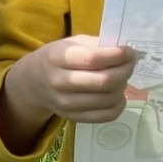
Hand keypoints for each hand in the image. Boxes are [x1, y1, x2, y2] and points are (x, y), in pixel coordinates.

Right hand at [4, 36, 138, 124]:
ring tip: (121, 77)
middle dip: (125, 71)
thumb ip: (96, 45)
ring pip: (108, 99)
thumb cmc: (57, 58)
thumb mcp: (70, 43)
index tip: (128, 51)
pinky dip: (119, 104)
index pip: (93, 59)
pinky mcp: (73, 117)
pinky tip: (117, 94)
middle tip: (129, 64)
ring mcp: (65, 103)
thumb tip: (125, 53)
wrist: (33, 82)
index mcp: (57, 58)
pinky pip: (106, 115)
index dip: (116, 55)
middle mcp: (59, 82)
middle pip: (104, 81)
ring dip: (123, 86)